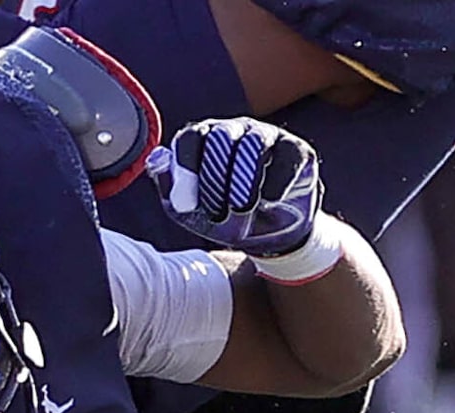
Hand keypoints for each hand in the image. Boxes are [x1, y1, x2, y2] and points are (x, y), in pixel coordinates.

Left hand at [148, 118, 324, 262]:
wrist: (271, 238)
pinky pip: (286, 157)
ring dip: (244, 179)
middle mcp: (235, 131)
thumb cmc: (227, 218)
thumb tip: (157, 159)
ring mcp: (267, 137)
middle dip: (216, 178)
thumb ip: (169, 188)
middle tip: (217, 213)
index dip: (186, 168)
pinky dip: (276, 181)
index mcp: (206, 141)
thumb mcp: (191, 212)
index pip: (192, 138)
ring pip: (253, 143)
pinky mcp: (297, 151)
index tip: (185, 204)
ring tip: (241, 208)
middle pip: (221, 137)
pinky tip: (270, 202)